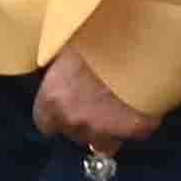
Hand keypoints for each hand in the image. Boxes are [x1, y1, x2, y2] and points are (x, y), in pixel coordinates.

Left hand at [31, 48, 156, 154]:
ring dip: (105, 130)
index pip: (44, 123)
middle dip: (82, 122)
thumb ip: (60, 72)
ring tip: (116, 105)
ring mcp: (103, 130)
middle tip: (94, 101)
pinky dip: (131, 127)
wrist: (136, 45)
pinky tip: (135, 106)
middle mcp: (74, 120)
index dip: (54, 117)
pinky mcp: (132, 132)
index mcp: (52, 98)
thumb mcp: (67, 49)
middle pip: (73, 133)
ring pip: (101, 142)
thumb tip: (59, 73)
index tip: (63, 108)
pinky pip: (129, 135)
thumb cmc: (97, 38)